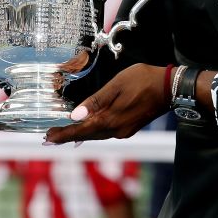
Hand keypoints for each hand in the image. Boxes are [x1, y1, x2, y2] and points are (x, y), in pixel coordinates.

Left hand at [44, 64, 169, 143]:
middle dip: (68, 135)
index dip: (63, 134)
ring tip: (64, 133)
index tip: (48, 137)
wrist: (169, 87)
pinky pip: (106, 132)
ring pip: (97, 134)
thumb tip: (75, 116)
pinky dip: (94, 131)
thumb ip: (95, 101)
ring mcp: (124, 131)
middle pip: (87, 135)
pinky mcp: (130, 128)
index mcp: (110, 119)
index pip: (81, 130)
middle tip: (50, 136)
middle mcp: (116, 130)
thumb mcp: (116, 85)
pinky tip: (88, 127)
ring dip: (80, 134)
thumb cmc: (142, 80)